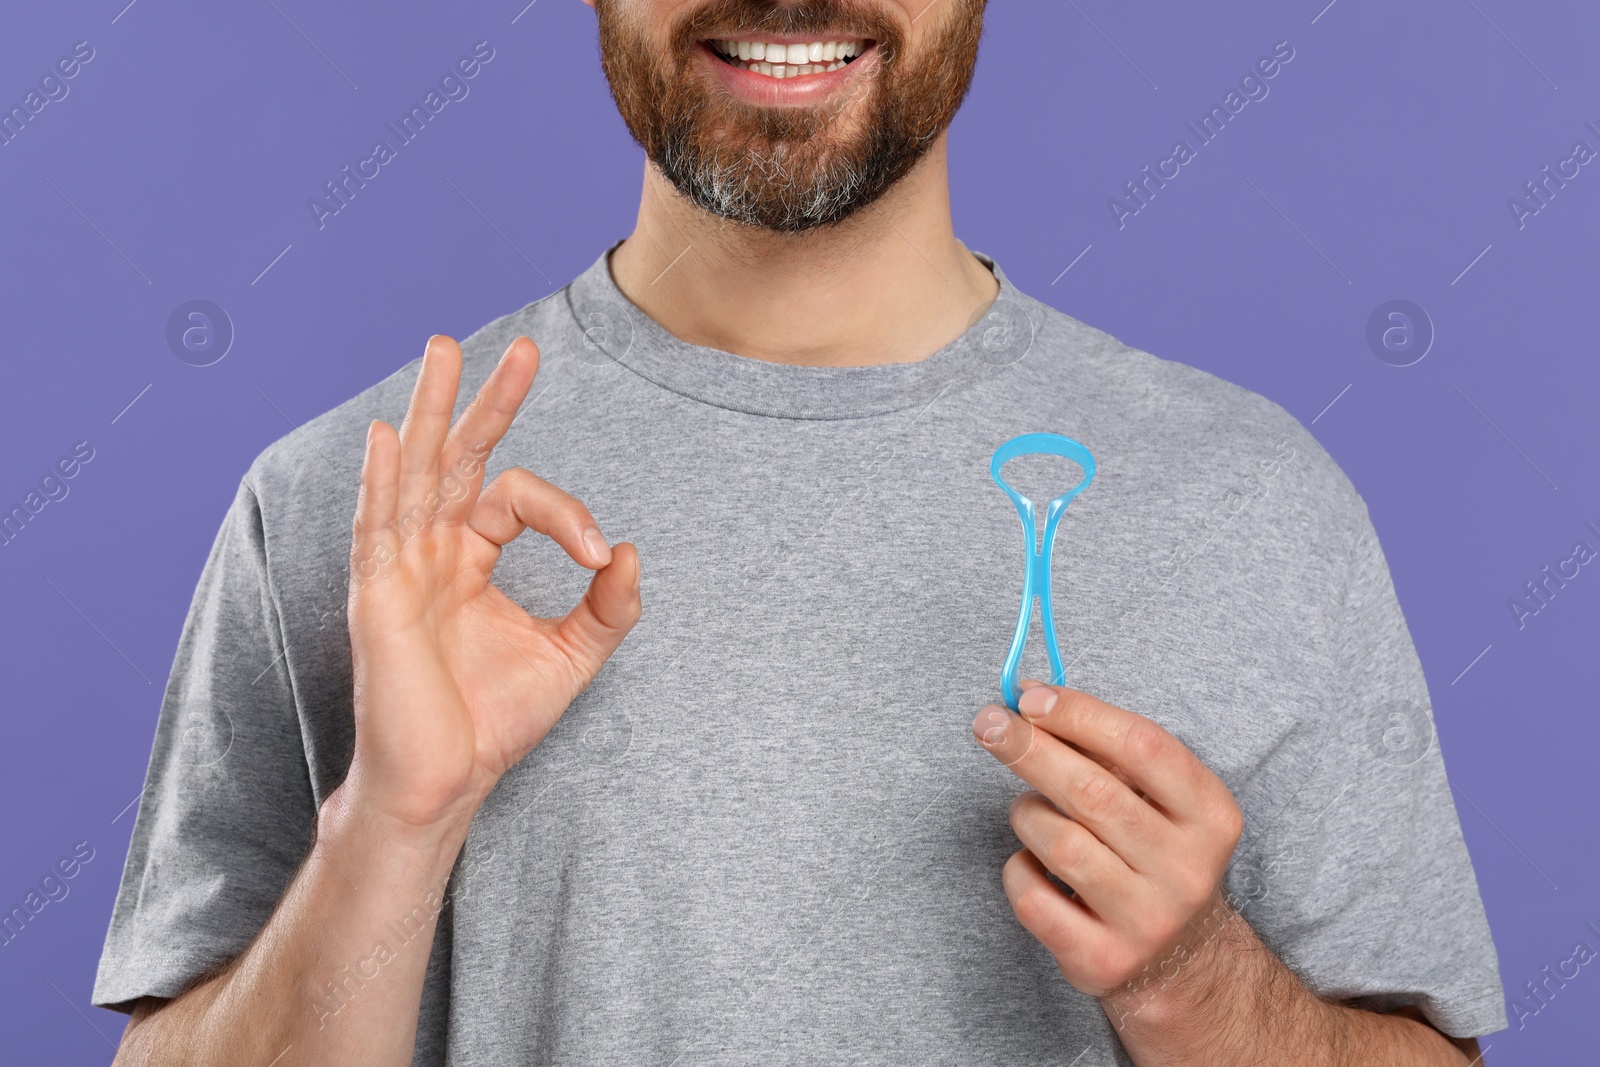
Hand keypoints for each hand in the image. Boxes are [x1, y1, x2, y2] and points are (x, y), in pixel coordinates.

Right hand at [339, 335, 641, 834]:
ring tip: (444, 349)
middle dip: (487, 401)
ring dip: (432, 410)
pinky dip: (383, 482)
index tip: (599, 554)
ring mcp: (401, 568)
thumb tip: (631, 552)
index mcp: (470, 559)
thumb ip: (608, 606)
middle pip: (457, 458)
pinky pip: (379, 529)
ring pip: (416, 473)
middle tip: (522, 348)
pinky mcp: (379, 597)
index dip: (566, 514)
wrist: (446, 781)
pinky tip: (388, 437)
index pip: (516, 499)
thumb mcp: (572, 655)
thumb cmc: (494, 721)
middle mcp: (432, 551)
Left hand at [972, 681, 1244, 1006]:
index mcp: (1211, 815)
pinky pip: (1032, 897)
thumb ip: (1105, 749)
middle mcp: (1187, 870)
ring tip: (1031, 813)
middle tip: (990, 724)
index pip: (1143, 746)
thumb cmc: (1151, 853)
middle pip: (1092, 792)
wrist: (1179, 959)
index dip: (1080, 714)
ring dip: (1027, 815)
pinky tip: (1033, 864)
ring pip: (1058, 843)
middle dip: (1030, 749)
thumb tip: (1030, 697)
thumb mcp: (1158, 799)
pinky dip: (1018, 869)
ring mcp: (1148, 920)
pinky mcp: (1103, 960)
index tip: (1030, 697)